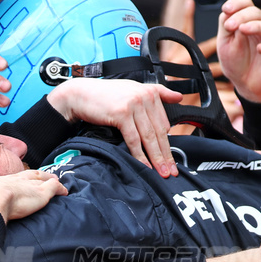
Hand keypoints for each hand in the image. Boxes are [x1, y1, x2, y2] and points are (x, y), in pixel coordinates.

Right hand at [0, 169, 67, 220]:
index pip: (11, 179)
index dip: (18, 179)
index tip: (21, 180)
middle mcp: (14, 180)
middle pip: (29, 174)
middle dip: (36, 175)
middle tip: (43, 176)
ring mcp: (28, 186)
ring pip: (42, 180)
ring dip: (49, 180)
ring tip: (55, 182)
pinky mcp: (40, 194)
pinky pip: (53, 189)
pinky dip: (59, 189)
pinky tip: (64, 192)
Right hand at [45, 78, 180, 175]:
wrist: (81, 94)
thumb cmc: (105, 95)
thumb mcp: (134, 88)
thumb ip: (158, 92)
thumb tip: (180, 96)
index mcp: (150, 92)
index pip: (164, 123)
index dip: (168, 143)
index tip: (172, 159)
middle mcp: (144, 97)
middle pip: (159, 132)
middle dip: (166, 154)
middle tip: (171, 171)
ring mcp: (133, 105)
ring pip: (148, 137)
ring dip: (156, 158)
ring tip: (161, 172)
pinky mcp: (122, 114)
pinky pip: (133, 139)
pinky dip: (139, 154)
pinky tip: (144, 165)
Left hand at [217, 0, 260, 104]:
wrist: (246, 85)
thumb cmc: (236, 62)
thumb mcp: (225, 43)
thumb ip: (227, 27)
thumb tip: (229, 12)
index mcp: (248, 21)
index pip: (246, 3)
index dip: (237, 3)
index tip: (225, 9)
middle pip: (256, 12)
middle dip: (241, 16)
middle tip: (229, 25)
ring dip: (255, 26)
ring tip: (243, 29)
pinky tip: (260, 49)